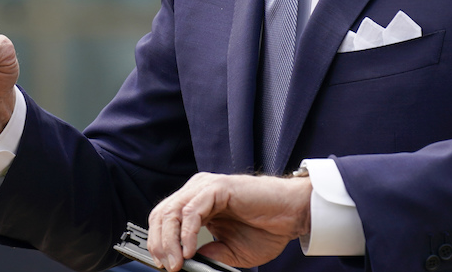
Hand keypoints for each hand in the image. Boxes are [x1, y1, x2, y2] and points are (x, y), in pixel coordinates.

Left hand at [146, 172, 312, 271]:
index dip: (158, 242)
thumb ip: (207, 254)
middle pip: (162, 214)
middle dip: (159, 243)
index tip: (163, 265)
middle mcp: (197, 192)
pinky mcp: (218, 187)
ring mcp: (206, 187)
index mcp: (197, 204)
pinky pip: (193, 210)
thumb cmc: (267, 229)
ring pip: (173, 211)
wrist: (292, 216)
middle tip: (167, 267)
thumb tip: (185, 262)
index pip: (164, 219)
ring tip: (176, 263)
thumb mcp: (229, 252)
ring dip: (169, 240)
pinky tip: (190, 249)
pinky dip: (187, 232)